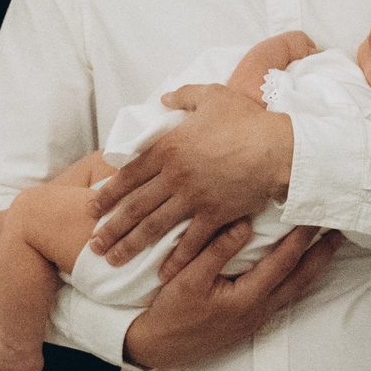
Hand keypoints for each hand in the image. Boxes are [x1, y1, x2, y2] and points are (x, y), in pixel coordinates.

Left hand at [87, 85, 294, 266]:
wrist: (278, 147)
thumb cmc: (247, 119)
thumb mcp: (211, 96)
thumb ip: (183, 97)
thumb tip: (164, 98)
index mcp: (168, 148)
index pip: (129, 175)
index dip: (108, 194)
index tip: (92, 209)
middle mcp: (174, 176)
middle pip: (134, 206)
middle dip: (111, 228)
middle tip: (93, 245)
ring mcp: (193, 198)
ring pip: (154, 227)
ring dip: (131, 245)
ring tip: (113, 260)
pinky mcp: (215, 215)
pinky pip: (191, 242)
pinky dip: (176, 259)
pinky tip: (162, 274)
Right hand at [121, 223, 342, 370]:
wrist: (159, 348)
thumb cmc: (171, 312)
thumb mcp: (189, 277)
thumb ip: (218, 249)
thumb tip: (245, 223)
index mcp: (248, 297)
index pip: (285, 262)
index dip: (303, 237)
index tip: (317, 216)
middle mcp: (259, 310)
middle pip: (301, 279)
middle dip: (322, 255)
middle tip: (340, 232)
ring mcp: (256, 320)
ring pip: (294, 290)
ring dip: (312, 268)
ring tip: (326, 249)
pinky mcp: (250, 323)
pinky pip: (282, 298)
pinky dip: (296, 280)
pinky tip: (297, 272)